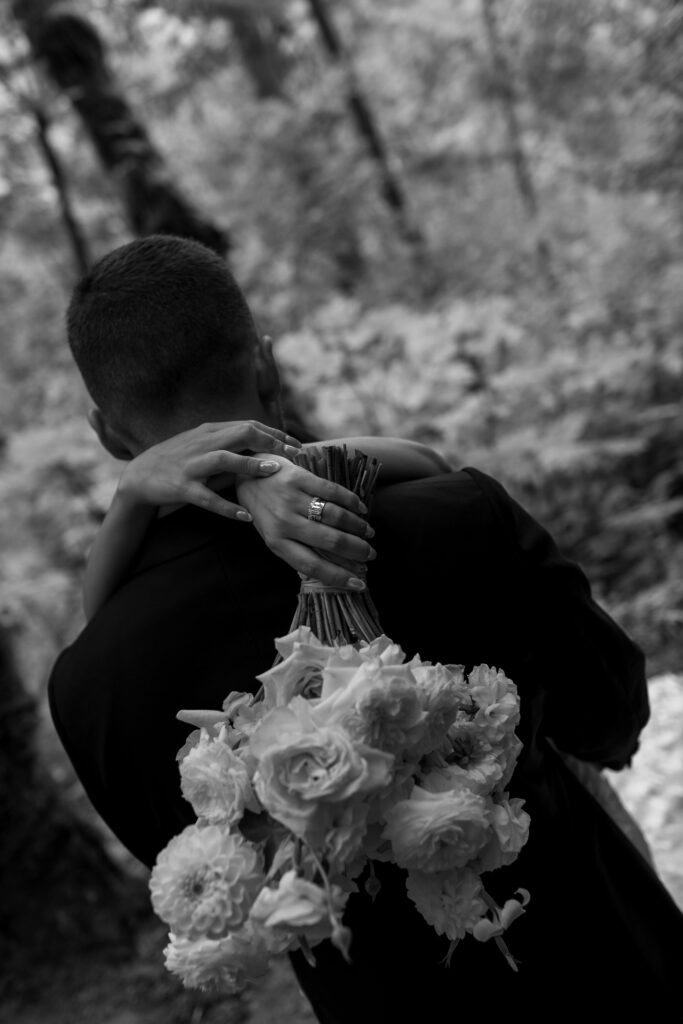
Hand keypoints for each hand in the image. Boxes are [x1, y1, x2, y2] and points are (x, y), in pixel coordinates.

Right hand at [117, 421, 301, 520]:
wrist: (139, 476)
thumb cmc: (178, 461)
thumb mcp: (203, 445)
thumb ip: (230, 443)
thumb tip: (265, 446)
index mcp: (210, 432)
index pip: (248, 425)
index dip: (275, 433)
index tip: (297, 444)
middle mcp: (202, 444)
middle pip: (241, 433)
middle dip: (271, 442)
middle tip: (294, 454)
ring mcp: (191, 465)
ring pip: (224, 459)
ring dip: (250, 464)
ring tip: (274, 471)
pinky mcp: (182, 487)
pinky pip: (207, 498)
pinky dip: (228, 507)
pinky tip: (246, 516)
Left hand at [236, 457, 375, 588]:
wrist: (245, 473)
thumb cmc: (263, 510)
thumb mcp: (273, 534)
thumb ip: (296, 549)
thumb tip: (330, 570)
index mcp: (277, 543)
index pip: (312, 566)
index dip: (338, 577)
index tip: (358, 584)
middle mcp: (284, 522)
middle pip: (330, 540)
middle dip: (356, 550)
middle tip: (370, 554)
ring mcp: (291, 499)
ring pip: (334, 516)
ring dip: (357, 527)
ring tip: (368, 532)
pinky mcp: (298, 477)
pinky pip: (332, 491)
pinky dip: (351, 501)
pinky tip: (361, 509)